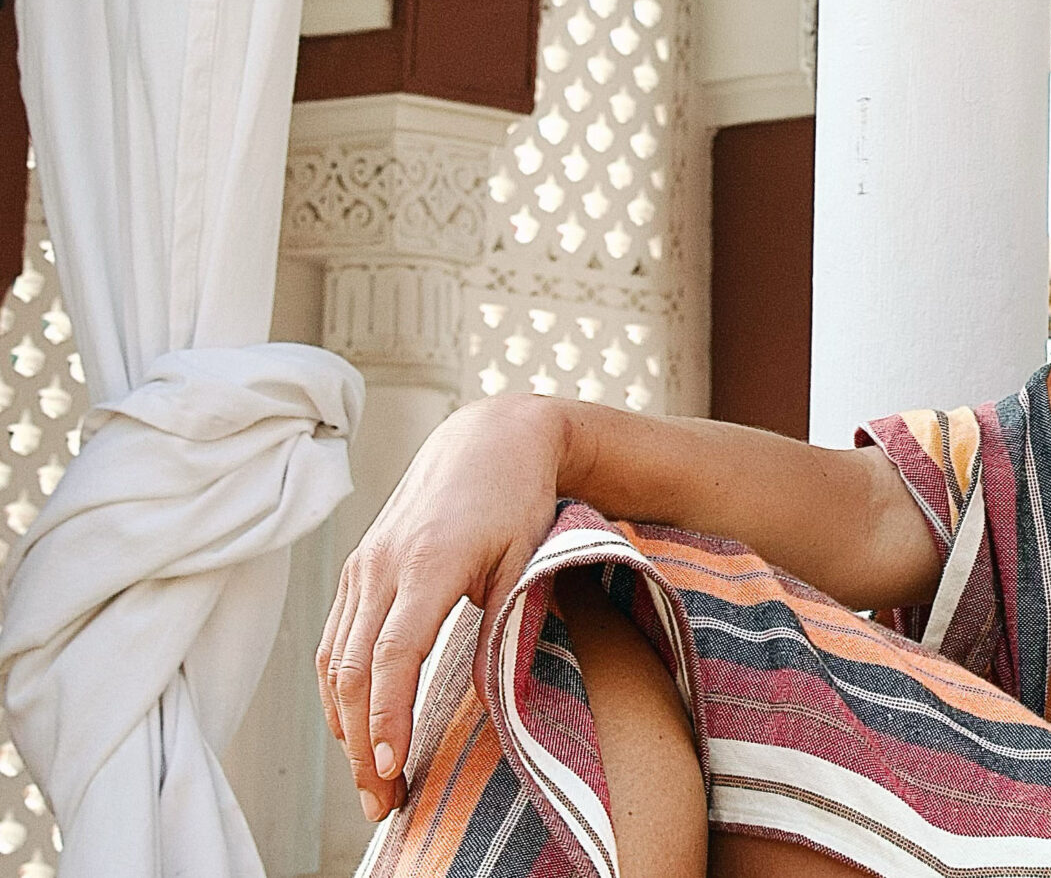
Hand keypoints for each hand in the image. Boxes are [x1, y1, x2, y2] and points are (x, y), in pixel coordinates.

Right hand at [317, 393, 565, 822]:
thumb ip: (505, 619)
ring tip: (370, 781)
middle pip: (352, 672)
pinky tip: (352, 729)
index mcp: (428, 564)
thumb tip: (489, 695)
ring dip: (344, 727)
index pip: (393, 656)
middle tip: (382, 802)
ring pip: (333, 663)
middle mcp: (382, 568)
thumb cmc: (518, 499)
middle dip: (361, 745)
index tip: (393, 768)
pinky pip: (334, 641)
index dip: (387, 717)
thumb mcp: (526, 556)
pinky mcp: (357, 571)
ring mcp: (362, 569)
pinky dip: (336, 691)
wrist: (486, 440)